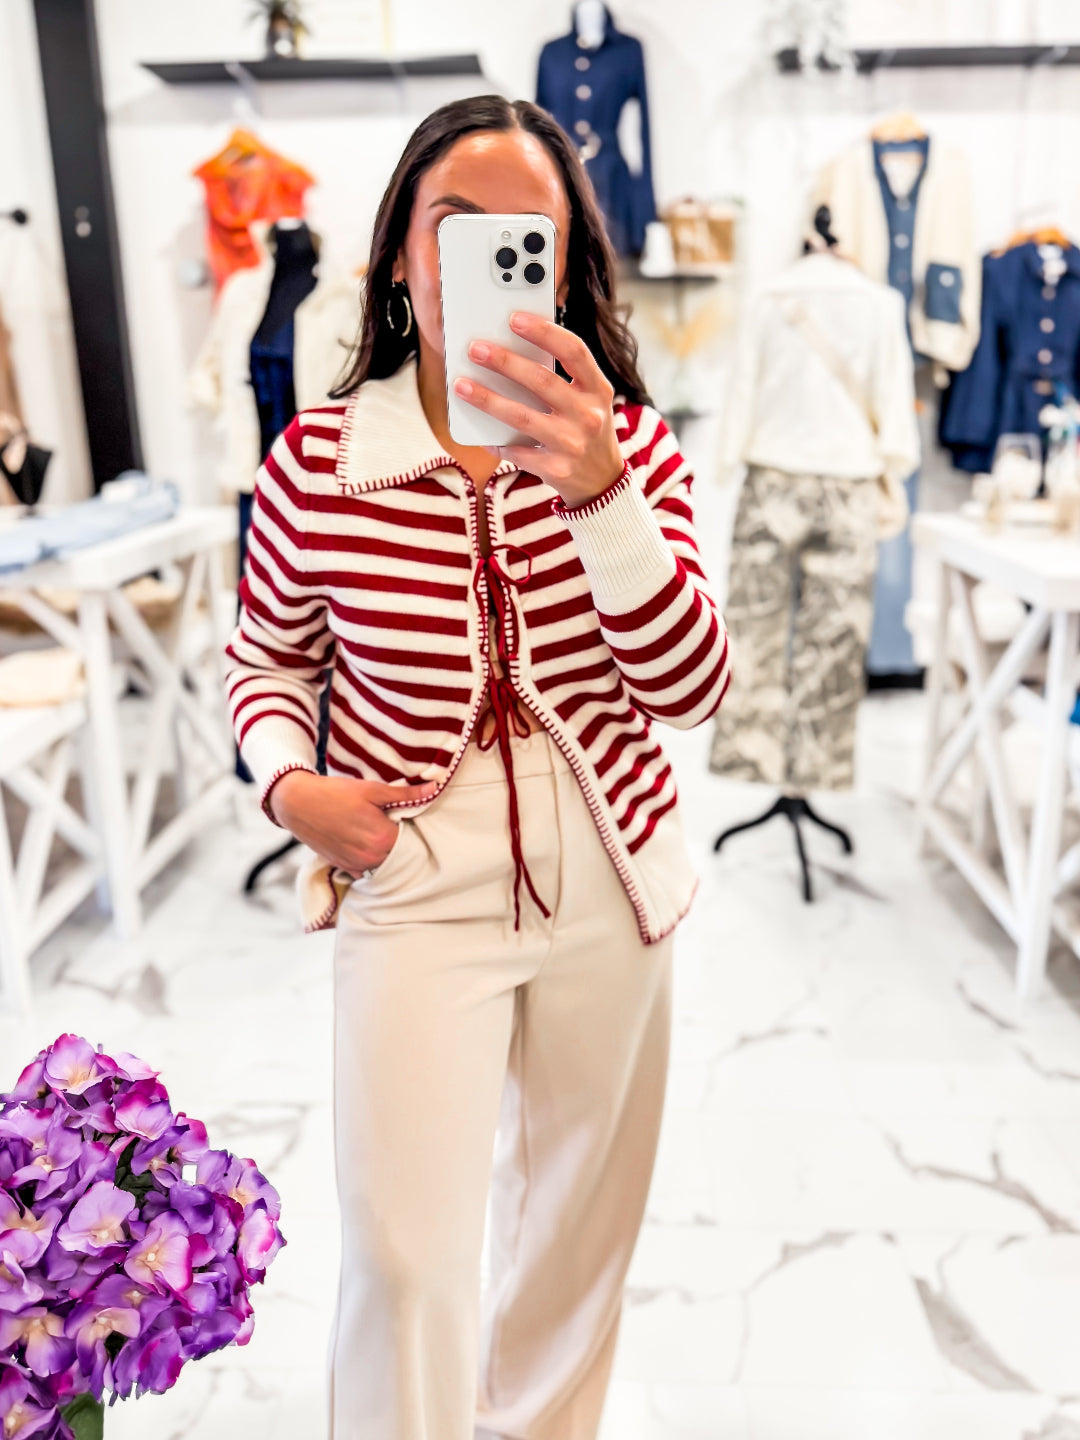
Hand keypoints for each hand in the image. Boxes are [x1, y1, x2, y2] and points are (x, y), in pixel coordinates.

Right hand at [270, 772, 438, 874]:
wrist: (298, 804)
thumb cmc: (336, 793)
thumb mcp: (373, 790)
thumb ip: (406, 795)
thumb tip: (435, 788)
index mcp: (382, 838)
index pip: (412, 839)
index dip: (410, 826)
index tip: (404, 816)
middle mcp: (371, 858)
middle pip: (399, 853)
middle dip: (400, 841)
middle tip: (392, 823)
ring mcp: (356, 865)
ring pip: (383, 863)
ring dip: (385, 852)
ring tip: (377, 832)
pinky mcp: (344, 867)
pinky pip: (366, 871)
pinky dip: (370, 860)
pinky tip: (365, 844)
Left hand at [453, 312, 624, 506]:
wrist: (602, 481)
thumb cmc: (586, 429)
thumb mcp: (587, 400)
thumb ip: (562, 378)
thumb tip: (511, 352)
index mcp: (598, 389)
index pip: (574, 351)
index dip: (544, 332)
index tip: (514, 318)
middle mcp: (589, 415)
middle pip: (541, 380)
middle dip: (504, 362)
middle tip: (475, 349)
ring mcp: (573, 444)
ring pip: (521, 416)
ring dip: (487, 399)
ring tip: (462, 385)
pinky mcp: (557, 470)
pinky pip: (517, 451)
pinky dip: (497, 442)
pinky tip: (482, 435)